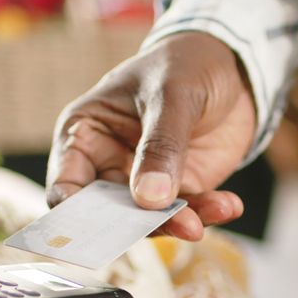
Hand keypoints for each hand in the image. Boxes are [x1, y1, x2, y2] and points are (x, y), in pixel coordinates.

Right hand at [48, 32, 254, 240]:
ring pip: (150, 220)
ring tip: (199, 223)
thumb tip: (149, 198)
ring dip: (177, 223)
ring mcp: (144, 181)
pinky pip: (188, 213)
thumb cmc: (184, 65)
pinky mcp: (179, 189)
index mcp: (85, 134)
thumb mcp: (171, 95)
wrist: (231, 68)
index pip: (66, 186)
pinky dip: (208, 213)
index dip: (74, 216)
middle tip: (159, 227)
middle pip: (108, 214)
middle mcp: (108, 164)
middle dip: (135, 226)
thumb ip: (160, 145)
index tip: (98, 232)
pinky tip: (229, 205)